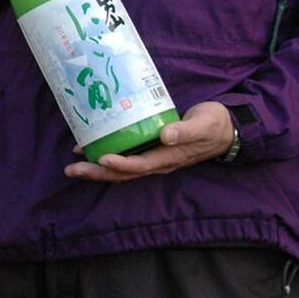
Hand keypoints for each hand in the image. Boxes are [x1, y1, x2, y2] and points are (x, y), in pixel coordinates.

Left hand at [64, 101, 233, 182]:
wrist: (227, 130)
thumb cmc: (214, 124)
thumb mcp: (204, 125)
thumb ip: (185, 130)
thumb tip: (165, 135)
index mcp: (170, 157)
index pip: (141, 165)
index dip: (121, 164)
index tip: (102, 159)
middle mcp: (159, 162)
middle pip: (124, 173)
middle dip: (98, 172)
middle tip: (71, 170)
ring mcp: (155, 158)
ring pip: (122, 169)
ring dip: (98, 168)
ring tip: (73, 163)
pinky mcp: (152, 150)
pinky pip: (126, 158)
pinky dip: (108, 157)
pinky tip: (92, 149)